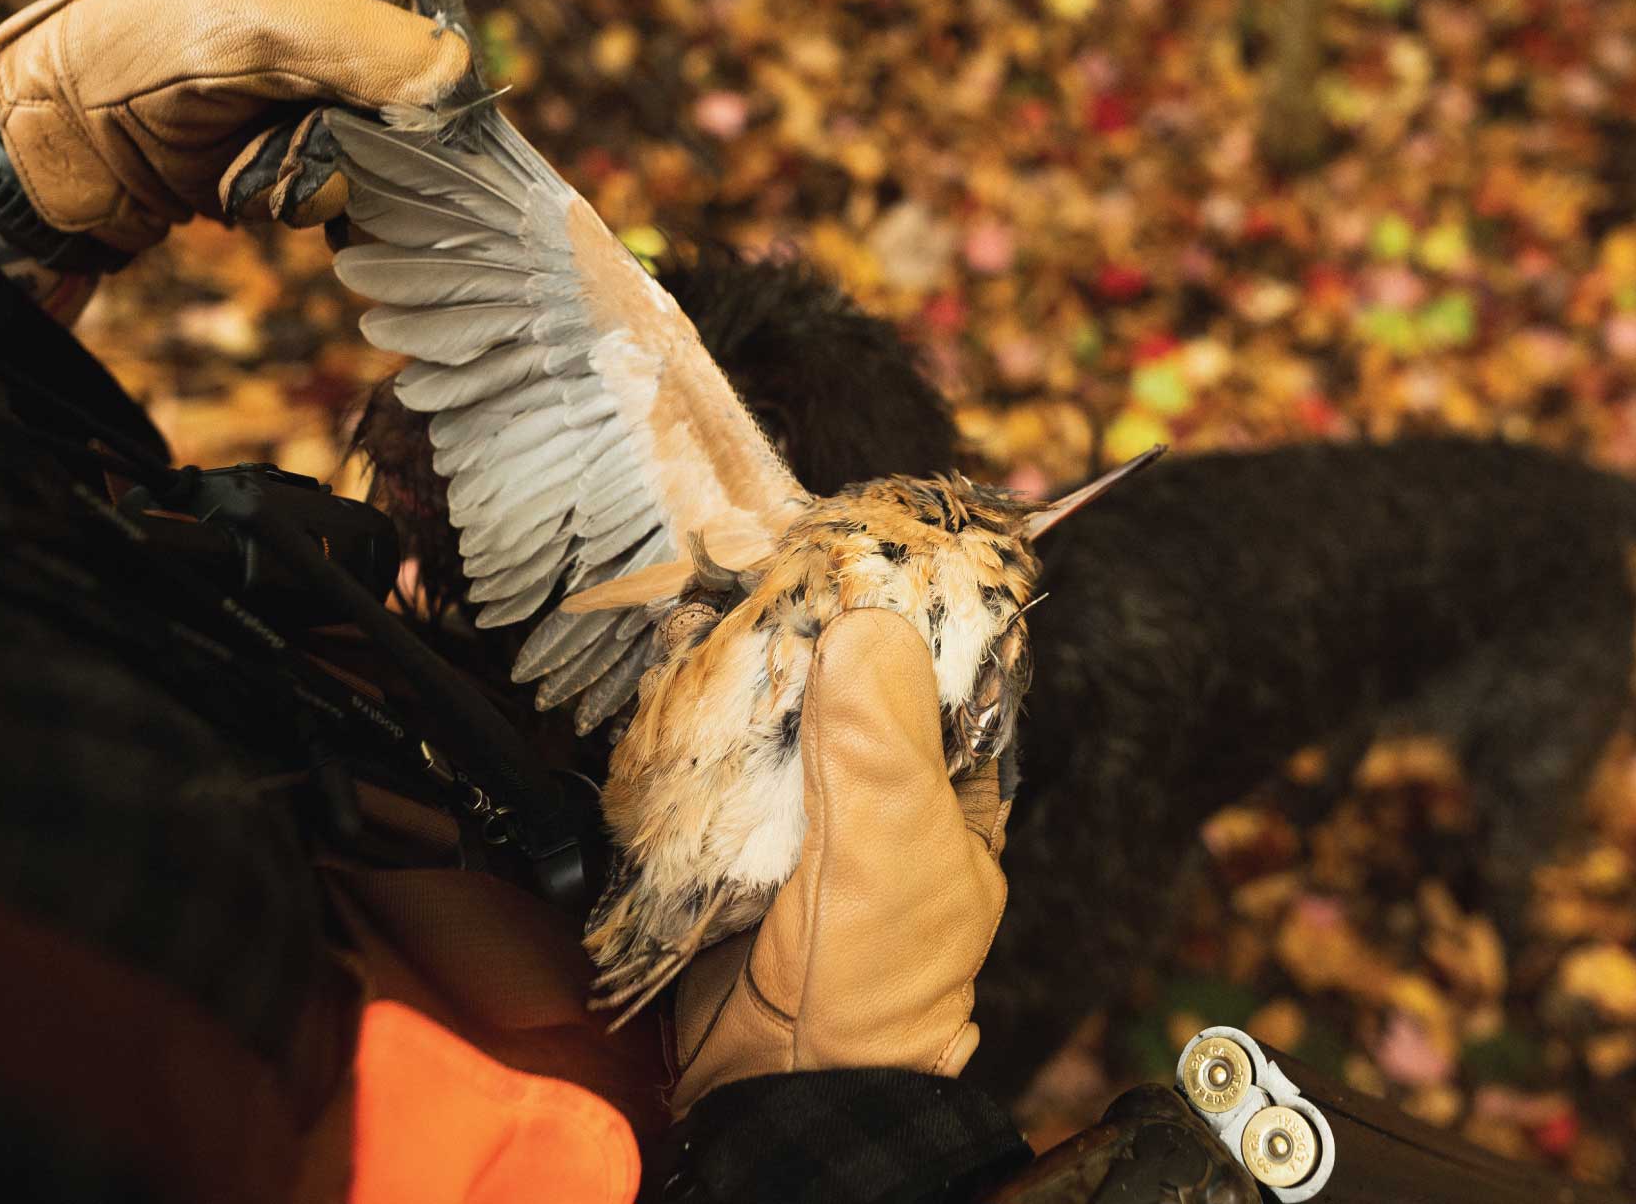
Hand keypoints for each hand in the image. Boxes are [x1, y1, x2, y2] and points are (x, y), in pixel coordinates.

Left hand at [0, 0, 471, 255]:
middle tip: (318, 134)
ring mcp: (326, 97)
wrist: (67, 137)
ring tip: (267, 155)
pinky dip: (306, 199)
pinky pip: (350, 192)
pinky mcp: (305, 157)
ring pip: (391, 153)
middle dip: (377, 130)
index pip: (434, 9)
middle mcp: (343, 24)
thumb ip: (372, 44)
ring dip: (333, 168)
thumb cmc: (150, 47)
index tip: (407, 100)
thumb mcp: (266, 24)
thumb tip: (461, 82)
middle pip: (421, 92)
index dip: (429, 60)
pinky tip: (257, 183)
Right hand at [668, 609, 1009, 1118]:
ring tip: (713, 612)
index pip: (937, 663)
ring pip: (782, 708)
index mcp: (954, 786)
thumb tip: (863, 623)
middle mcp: (887, 789)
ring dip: (744, 670)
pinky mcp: (740, 832)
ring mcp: (811, 810)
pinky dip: (701, 721)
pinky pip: (724, 755)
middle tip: (758, 573)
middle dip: (804, 629)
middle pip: (849, 676)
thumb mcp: (897, 841)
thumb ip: (883, 732)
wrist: (776, 1086)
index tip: (839, 549)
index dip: (892, 603)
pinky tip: (680, 682)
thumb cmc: (870, 977)